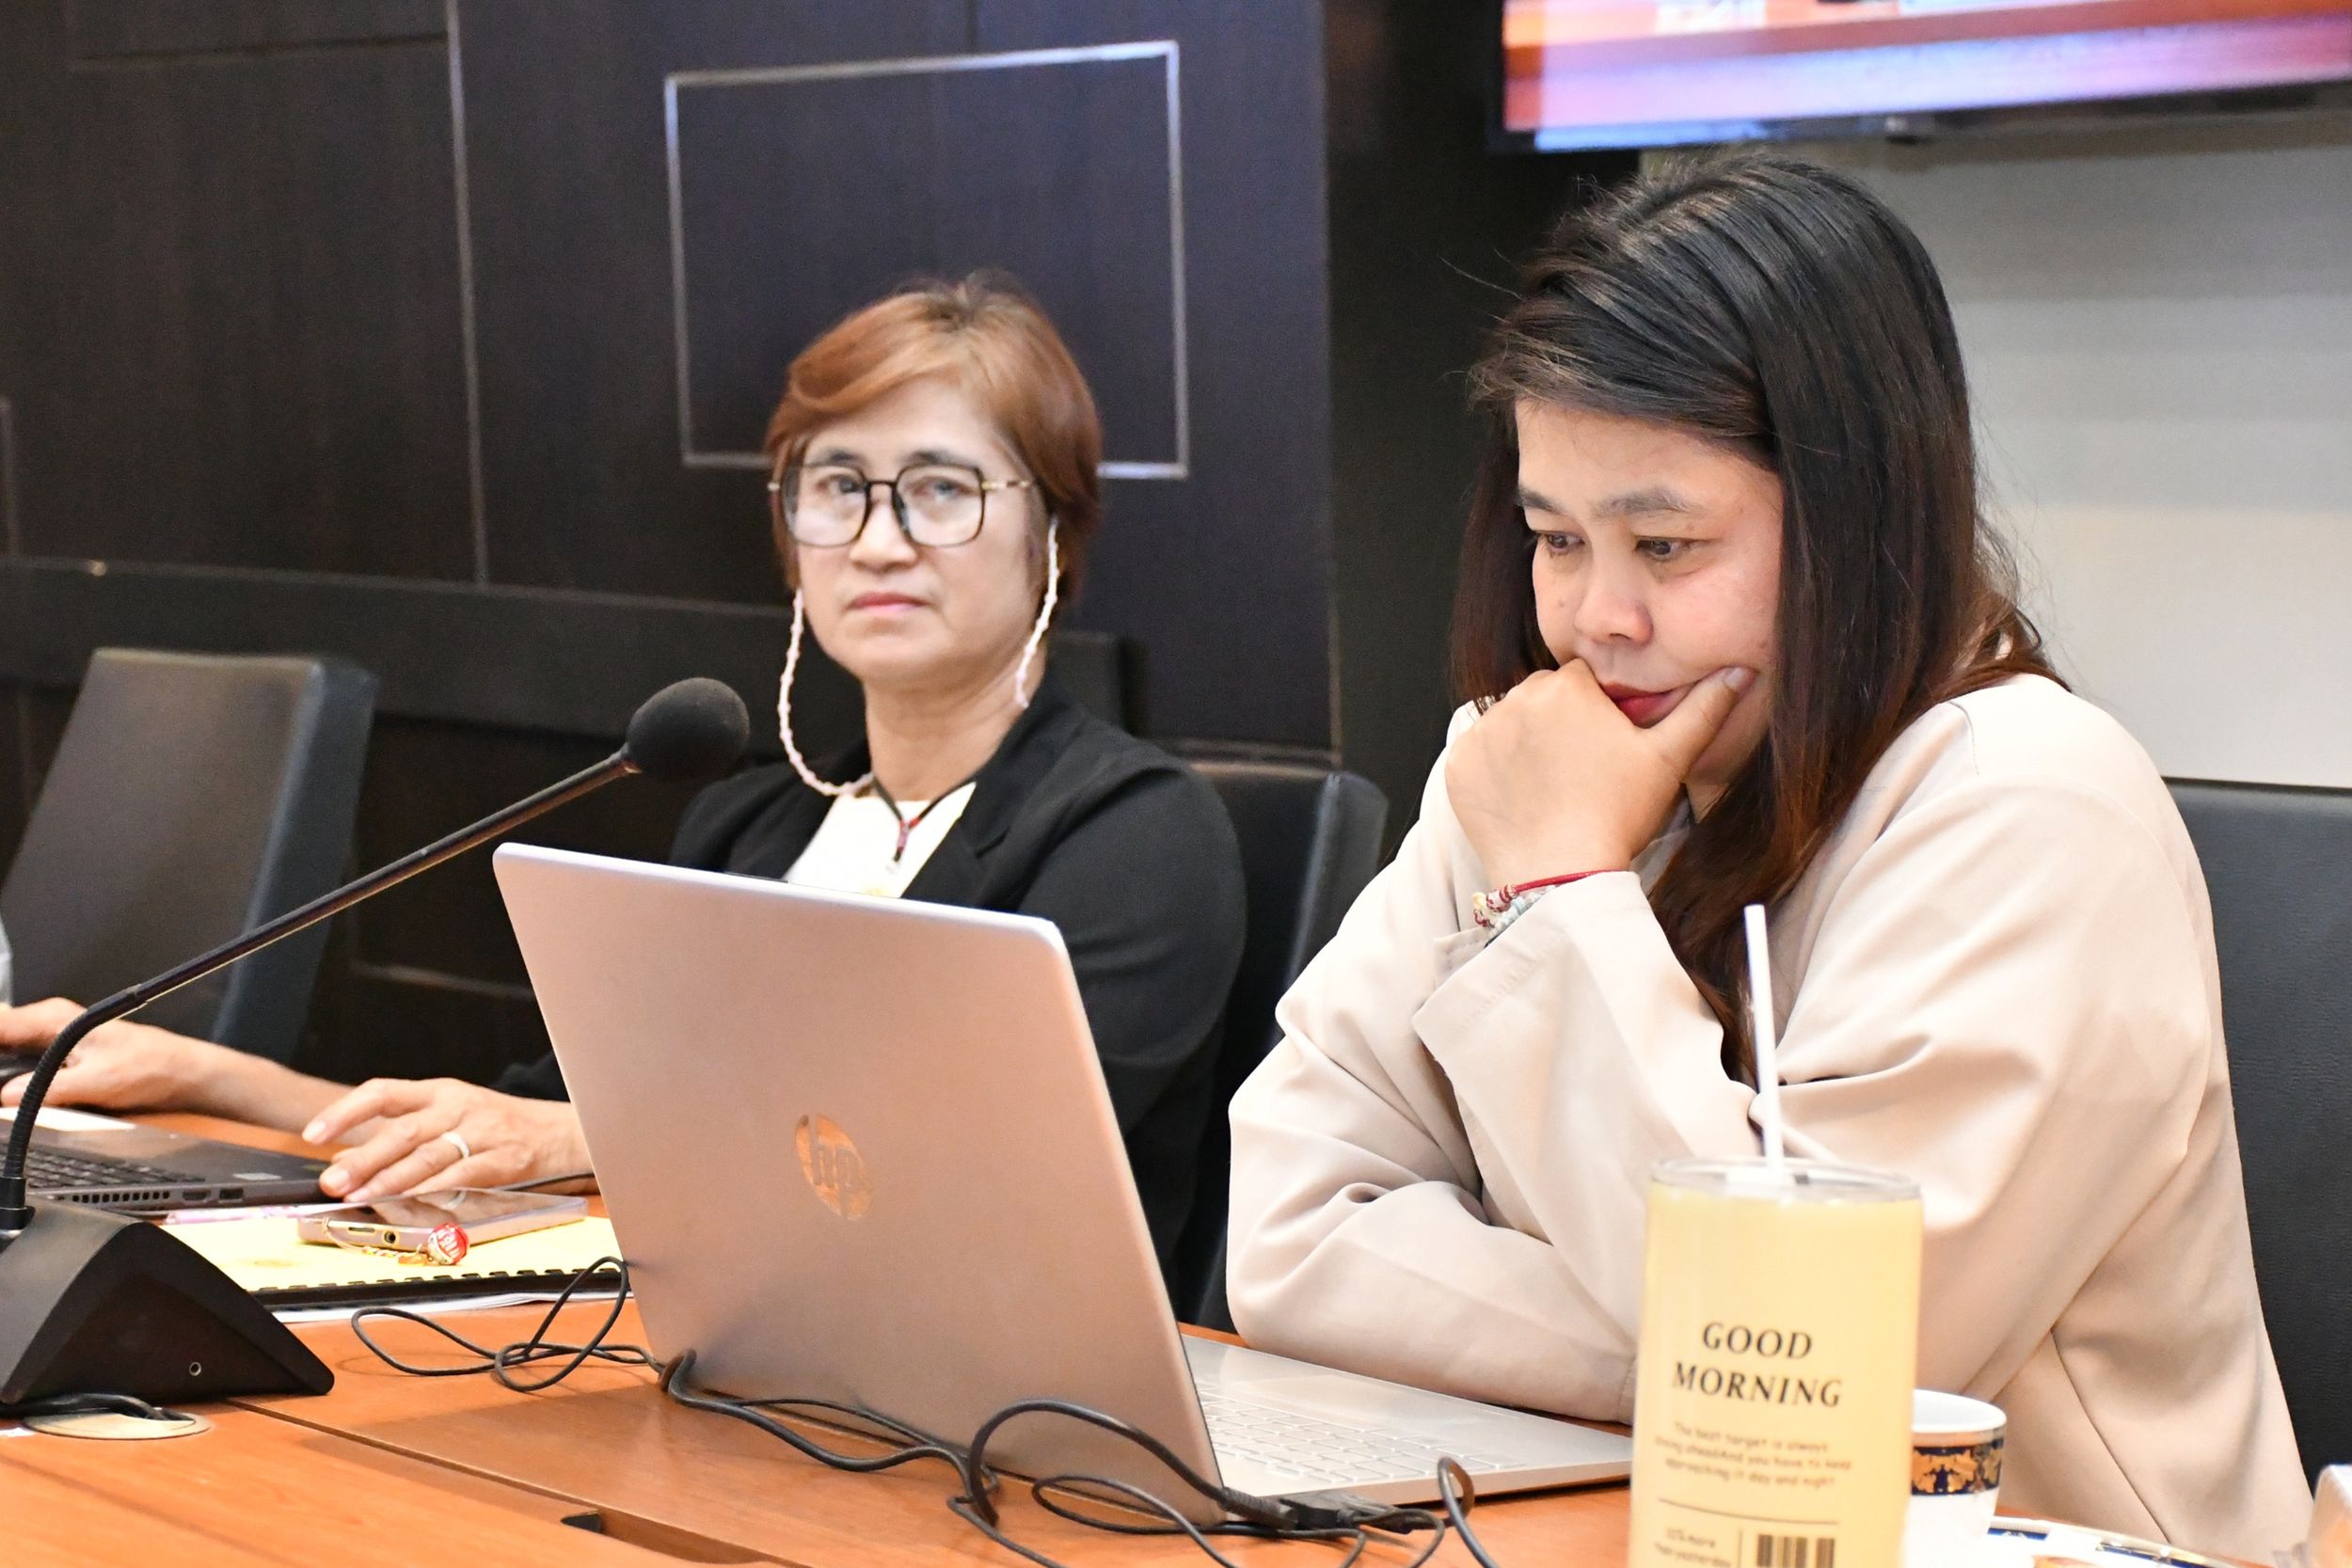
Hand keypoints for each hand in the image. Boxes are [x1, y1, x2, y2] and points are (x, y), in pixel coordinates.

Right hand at [0, 998, 218, 1111]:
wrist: (180, 1071)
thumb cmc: (149, 1066)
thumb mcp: (96, 1082)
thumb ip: (48, 1089)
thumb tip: (8, 1097)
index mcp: (53, 1017)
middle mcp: (49, 1021)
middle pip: (1, 1035)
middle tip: (2, 1089)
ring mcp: (53, 1036)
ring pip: (8, 1046)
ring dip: (4, 1064)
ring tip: (7, 1089)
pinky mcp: (59, 1053)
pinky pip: (21, 1057)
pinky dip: (11, 1070)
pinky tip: (12, 1090)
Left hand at [303, 1078, 588, 1199]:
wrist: (560, 1131)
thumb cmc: (497, 1125)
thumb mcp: (448, 1116)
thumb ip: (399, 1134)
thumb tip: (343, 1159)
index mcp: (441, 1091)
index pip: (385, 1092)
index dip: (346, 1111)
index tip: (314, 1133)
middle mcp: (459, 1107)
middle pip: (404, 1130)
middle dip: (363, 1157)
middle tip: (333, 1180)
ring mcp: (483, 1132)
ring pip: (429, 1156)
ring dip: (390, 1179)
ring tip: (360, 1195)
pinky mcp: (503, 1160)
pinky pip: (461, 1176)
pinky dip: (432, 1190)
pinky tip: (409, 1201)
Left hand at [1444, 660, 1754, 887]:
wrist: (1560, 876)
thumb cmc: (1616, 817)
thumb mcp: (1669, 759)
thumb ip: (1706, 708)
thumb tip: (1742, 670)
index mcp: (1566, 687)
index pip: (1582, 682)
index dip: (1597, 713)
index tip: (1605, 748)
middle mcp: (1516, 700)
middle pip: (1543, 698)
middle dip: (1560, 723)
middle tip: (1582, 771)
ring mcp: (1482, 734)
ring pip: (1511, 724)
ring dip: (1527, 744)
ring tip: (1554, 787)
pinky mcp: (1458, 767)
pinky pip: (1480, 756)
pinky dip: (1496, 772)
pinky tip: (1525, 798)